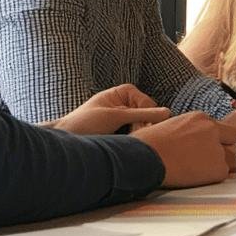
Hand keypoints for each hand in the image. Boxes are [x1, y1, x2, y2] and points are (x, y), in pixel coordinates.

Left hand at [49, 84, 169, 134]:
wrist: (66, 138)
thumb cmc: (84, 122)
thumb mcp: (115, 116)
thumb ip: (142, 114)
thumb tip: (168, 113)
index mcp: (125, 91)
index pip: (150, 105)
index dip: (144, 118)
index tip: (132, 128)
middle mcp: (127, 102)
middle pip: (149, 116)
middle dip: (140, 128)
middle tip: (128, 136)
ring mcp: (125, 116)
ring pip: (145, 126)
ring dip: (137, 135)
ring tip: (123, 140)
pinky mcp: (123, 129)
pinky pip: (138, 134)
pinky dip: (134, 140)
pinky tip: (124, 143)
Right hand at [134, 112, 235, 186]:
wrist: (142, 159)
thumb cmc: (146, 145)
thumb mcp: (170, 126)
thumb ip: (188, 132)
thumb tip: (191, 142)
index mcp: (200, 118)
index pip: (222, 129)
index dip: (218, 140)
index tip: (210, 148)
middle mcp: (212, 130)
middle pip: (232, 142)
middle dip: (223, 151)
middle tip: (207, 161)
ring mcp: (216, 149)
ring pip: (231, 159)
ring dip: (221, 165)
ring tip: (200, 170)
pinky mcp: (217, 168)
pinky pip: (224, 174)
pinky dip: (214, 178)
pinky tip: (197, 178)